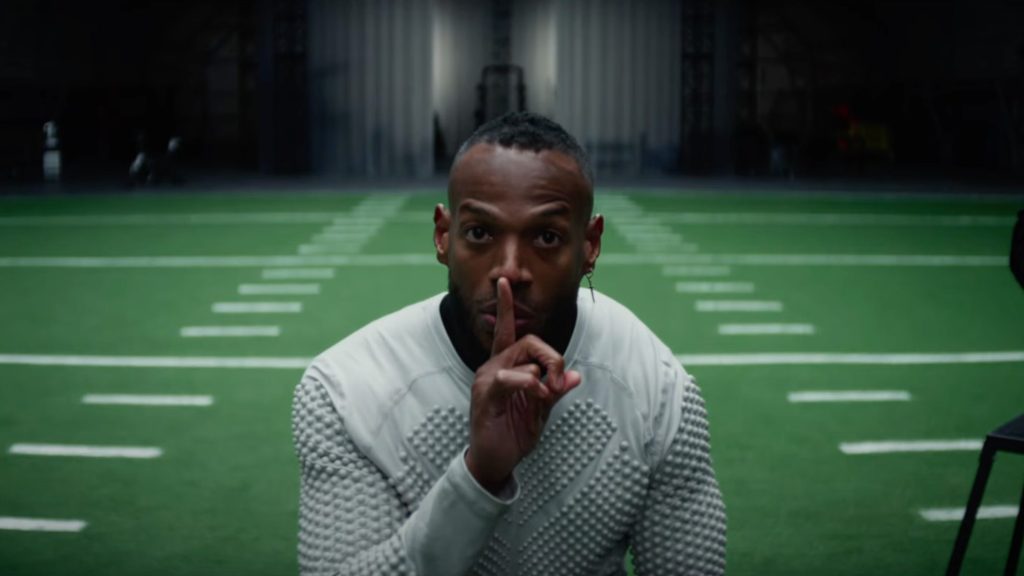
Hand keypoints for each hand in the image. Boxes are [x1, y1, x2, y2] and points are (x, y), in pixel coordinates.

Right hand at [465, 277, 581, 493]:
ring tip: (546, 395)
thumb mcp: (542, 409)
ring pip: (522, 358)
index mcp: (505, 366)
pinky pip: (509, 378)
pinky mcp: (485, 395)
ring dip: (543, 375)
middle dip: (552, 357)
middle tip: (559, 382)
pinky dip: (528, 383)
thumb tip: (575, 375)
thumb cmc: (514, 433)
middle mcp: (493, 367)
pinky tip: (536, 394)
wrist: (496, 462)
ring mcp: (487, 380)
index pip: (505, 331)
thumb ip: (556, 389)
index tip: (504, 283)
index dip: (505, 307)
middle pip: (529, 342)